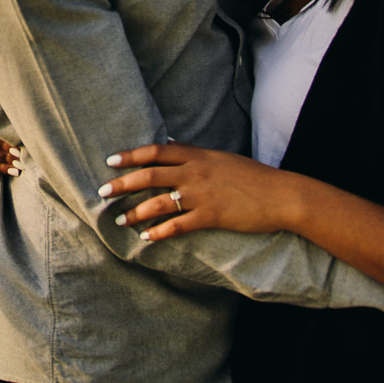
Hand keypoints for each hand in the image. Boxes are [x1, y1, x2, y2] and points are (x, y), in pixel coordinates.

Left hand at [97, 143, 299, 240]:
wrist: (281, 195)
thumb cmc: (252, 176)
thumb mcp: (220, 158)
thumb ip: (194, 155)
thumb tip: (170, 145)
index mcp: (197, 155)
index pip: (155, 151)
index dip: (130, 156)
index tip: (110, 161)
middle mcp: (195, 172)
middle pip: (149, 176)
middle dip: (122, 184)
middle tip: (102, 191)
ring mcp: (202, 195)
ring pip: (159, 202)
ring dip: (136, 212)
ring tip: (120, 219)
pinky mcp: (211, 217)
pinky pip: (178, 225)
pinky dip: (159, 232)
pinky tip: (147, 237)